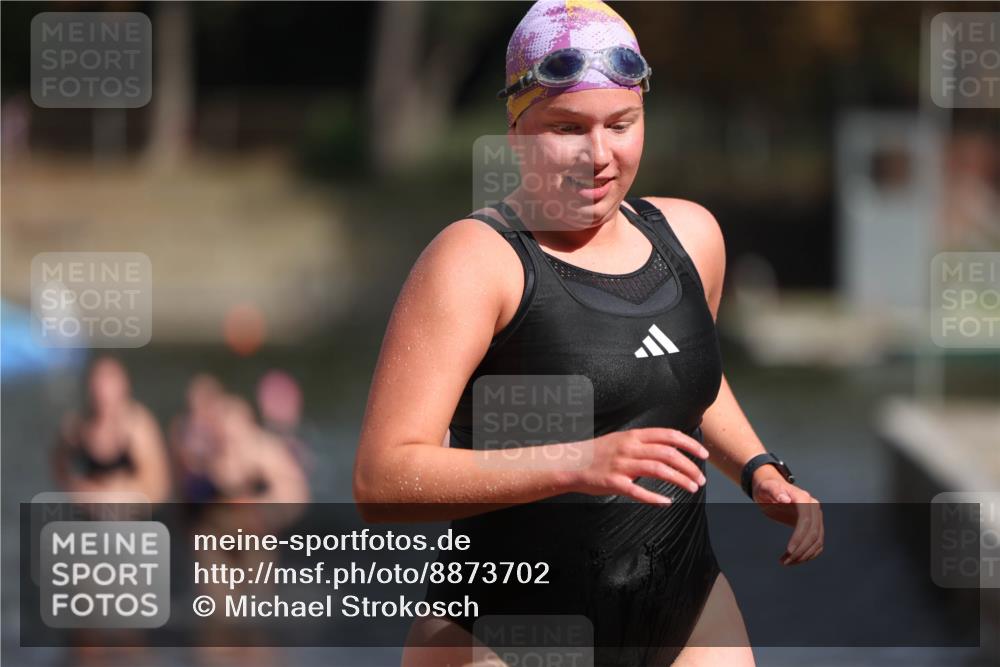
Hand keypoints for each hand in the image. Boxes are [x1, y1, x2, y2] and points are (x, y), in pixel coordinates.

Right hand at [566, 427, 709, 503]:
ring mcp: (621, 465)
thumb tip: (669, 449)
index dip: (689, 444)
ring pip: (658, 470)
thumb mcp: (621, 440)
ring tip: (692, 488)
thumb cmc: (598, 453)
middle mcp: (629, 448)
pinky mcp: (613, 482)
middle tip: (701, 479)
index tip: (703, 454)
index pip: (669, 436)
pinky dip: (654, 498)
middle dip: (689, 466)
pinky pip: (637, 491)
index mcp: (633, 436)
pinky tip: (667, 503)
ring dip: (679, 479)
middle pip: (668, 454)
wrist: (570, 462)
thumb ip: (643, 443)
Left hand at [752, 469, 823, 565]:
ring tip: (786, 562)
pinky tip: (795, 560)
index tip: (789, 550)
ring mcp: (816, 517)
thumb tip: (784, 498)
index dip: (799, 537)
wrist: (772, 488)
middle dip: (801, 550)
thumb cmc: (767, 488)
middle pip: (814, 533)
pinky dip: (808, 554)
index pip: (806, 521)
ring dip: (804, 555)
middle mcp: (814, 507)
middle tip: (785, 562)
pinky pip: (817, 543)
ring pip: (817, 541)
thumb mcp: (767, 488)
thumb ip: (774, 491)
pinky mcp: (814, 525)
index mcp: (803, 498)